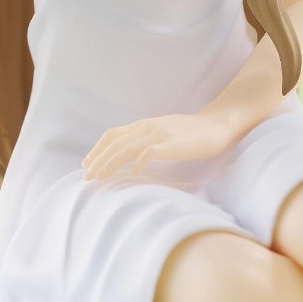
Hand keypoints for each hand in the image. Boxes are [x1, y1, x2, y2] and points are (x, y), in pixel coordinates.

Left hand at [81, 113, 237, 180]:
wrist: (216, 124)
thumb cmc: (190, 132)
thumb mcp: (162, 132)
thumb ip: (145, 140)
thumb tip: (127, 157)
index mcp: (144, 125)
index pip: (113, 135)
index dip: (98, 149)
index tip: (86, 164)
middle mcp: (148, 128)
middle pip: (116, 143)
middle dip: (98, 160)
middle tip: (86, 176)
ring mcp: (160, 134)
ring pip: (128, 147)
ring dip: (111, 163)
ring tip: (100, 177)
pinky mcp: (173, 143)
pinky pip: (151, 152)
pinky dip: (138, 162)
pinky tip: (131, 173)